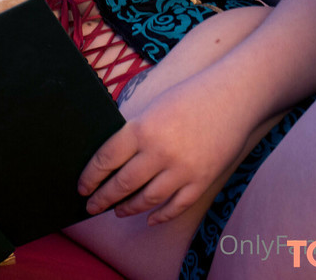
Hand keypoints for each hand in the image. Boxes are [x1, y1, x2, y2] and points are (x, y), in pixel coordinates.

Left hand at [77, 77, 250, 225]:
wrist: (233, 97)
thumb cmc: (189, 97)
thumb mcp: (153, 109)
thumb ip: (134, 134)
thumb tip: (112, 161)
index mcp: (142, 129)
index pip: (106, 159)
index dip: (91, 177)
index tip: (82, 187)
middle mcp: (160, 152)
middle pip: (123, 184)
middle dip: (103, 198)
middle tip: (91, 207)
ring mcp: (182, 169)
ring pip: (147, 200)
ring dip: (128, 208)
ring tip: (117, 211)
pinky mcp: (202, 180)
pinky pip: (176, 206)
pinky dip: (160, 215)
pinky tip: (149, 218)